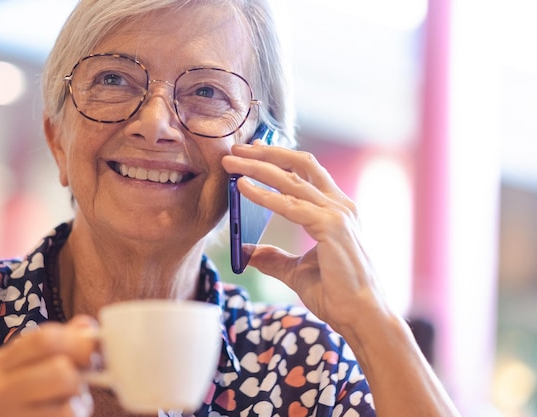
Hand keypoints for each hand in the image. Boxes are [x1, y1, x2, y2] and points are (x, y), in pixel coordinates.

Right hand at [0, 316, 97, 416]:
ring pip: (69, 410)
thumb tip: (87, 328)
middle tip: (73, 393)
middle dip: (78, 382)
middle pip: (61, 372)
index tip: (92, 356)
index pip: (45, 338)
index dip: (80, 343)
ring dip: (77, 410)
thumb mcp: (27, 372)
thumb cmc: (16, 408)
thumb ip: (57, 347)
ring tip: (64, 412)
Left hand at [222, 141, 392, 336]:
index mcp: (335, 210)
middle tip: (236, 149)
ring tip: (231, 161)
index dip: (278, 159)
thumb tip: (247, 253)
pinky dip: (264, 195)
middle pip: (299, 165)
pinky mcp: (332, 227)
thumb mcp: (296, 271)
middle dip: (266, 153)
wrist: (360, 316)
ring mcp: (338, 214)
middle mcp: (339, 205)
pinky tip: (243, 188)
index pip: (305, 172)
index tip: (252, 152)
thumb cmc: (336, 294)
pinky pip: (290, 206)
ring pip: (292, 180)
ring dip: (258, 167)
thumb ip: (273, 259)